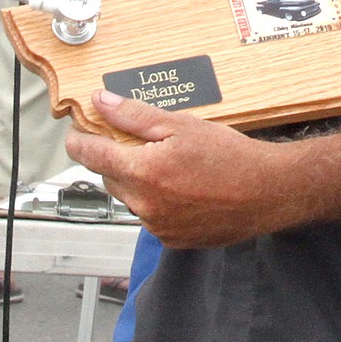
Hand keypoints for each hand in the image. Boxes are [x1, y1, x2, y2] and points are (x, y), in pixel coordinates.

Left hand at [66, 91, 292, 248]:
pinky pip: (151, 216)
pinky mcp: (172, 240)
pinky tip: (182, 185)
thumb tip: (100, 101)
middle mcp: (144, 205)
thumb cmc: (229, 155)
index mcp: (143, 172)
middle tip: (138, 140)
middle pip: (111, 177)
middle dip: (116, 158)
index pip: (92, 157)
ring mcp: (158, 227)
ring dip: (138, 180)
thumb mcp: (180, 124)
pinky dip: (157, 200)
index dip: (79, 143)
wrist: (266, 192)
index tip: (74, 135)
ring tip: (170, 163)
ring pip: (131, 197)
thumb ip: (134, 115)